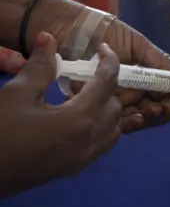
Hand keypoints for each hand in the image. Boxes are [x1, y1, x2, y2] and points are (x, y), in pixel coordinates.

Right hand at [0, 33, 121, 197]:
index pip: (107, 84)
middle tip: (76, 77)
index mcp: (80, 119)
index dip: (109, 62)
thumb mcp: (17, 94)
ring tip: (75, 96)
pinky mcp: (75, 168)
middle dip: (103, 87)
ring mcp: (85, 158)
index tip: (103, 48)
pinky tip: (75, 117)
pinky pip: (102, 143)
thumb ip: (40, 66)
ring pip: (113, 127)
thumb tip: (49, 38)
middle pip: (114, 106)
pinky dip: (100, 126)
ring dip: (103, 107)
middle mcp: (91, 140)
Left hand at [99, 19, 169, 132]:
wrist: (74, 31)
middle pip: (153, 109)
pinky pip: (116, 122)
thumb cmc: (108, 34)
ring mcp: (114, 103)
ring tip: (154, 109)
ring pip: (139, 118)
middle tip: (166, 105)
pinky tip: (137, 117)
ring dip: (151, 117)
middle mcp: (130, 93)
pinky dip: (130, 122)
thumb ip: (161, 62)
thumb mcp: (138, 46)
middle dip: (164, 109)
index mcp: (142, 78)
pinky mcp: (96, 109)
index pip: (163, 93)